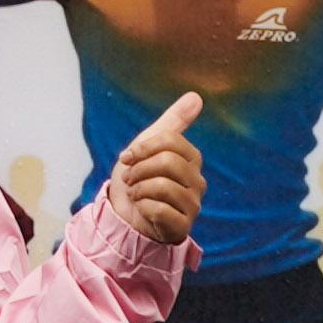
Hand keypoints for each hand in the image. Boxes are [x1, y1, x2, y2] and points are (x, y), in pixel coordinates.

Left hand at [108, 93, 208, 248]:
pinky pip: (160, 210)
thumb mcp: (149, 145)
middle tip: (130, 179)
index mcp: (192, 159)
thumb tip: (196, 96)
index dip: (143, 148)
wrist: (124, 215)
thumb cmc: (139, 179)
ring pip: (162, 186)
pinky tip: (142, 210)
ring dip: (138, 189)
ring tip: (135, 194)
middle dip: (139, 170)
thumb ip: (172, 122)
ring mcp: (192, 205)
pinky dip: (142, 208)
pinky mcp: (182, 226)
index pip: (170, 141)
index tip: (128, 157)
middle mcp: (197, 181)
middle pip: (167, 162)